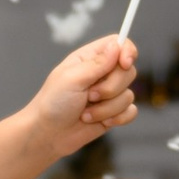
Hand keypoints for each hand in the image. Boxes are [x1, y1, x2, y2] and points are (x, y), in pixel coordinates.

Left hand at [27, 34, 139, 157]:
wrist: (48, 134)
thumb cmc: (53, 103)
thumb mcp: (73, 78)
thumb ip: (98, 63)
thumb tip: (117, 45)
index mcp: (90, 58)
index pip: (120, 44)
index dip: (127, 51)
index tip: (125, 63)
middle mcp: (102, 74)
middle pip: (128, 72)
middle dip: (111, 88)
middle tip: (90, 96)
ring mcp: (109, 94)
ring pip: (128, 95)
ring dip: (106, 108)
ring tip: (86, 113)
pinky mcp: (113, 113)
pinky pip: (130, 112)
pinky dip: (117, 119)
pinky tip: (99, 122)